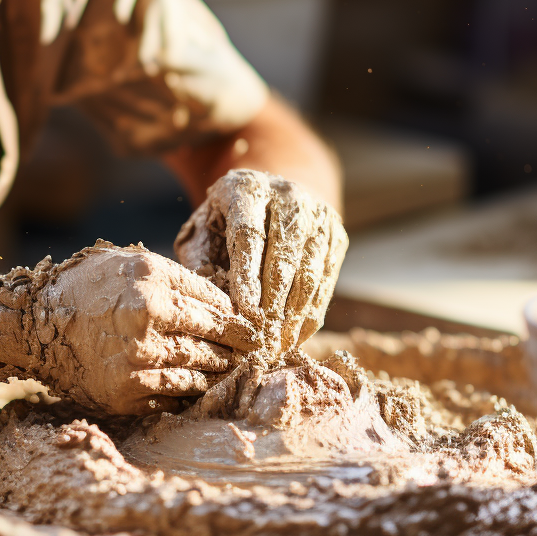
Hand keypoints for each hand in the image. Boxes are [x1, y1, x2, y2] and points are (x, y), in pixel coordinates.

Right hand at [0, 242, 256, 413]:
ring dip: (221, 372)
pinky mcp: (127, 392)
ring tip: (234, 370)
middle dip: (238, 346)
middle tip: (255, 351)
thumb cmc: (89, 288)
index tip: (254, 325)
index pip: (216, 303)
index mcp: (153, 280)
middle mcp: (148, 317)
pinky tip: (201, 387)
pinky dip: (193, 392)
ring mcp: (138, 358)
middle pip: (215, 337)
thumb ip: (177, 281)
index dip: (239, 317)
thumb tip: (226, 304)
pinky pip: (176, 394)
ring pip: (201, 369)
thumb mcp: (133, 264)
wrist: (34, 325)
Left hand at [174, 167, 348, 360]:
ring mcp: (318, 214)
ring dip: (294, 314)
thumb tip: (213, 306)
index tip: (244, 312)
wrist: (269, 195)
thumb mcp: (202, 233)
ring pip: (310, 270)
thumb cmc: (223, 224)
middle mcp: (288, 195)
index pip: (249, 234)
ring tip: (277, 346)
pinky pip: (327, 279)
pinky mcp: (336, 234)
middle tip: (260, 341)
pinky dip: (311, 312)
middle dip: (273, 303)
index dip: (248, 275)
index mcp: (246, 189)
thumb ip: (201, 263)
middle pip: (284, 254)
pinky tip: (295, 336)